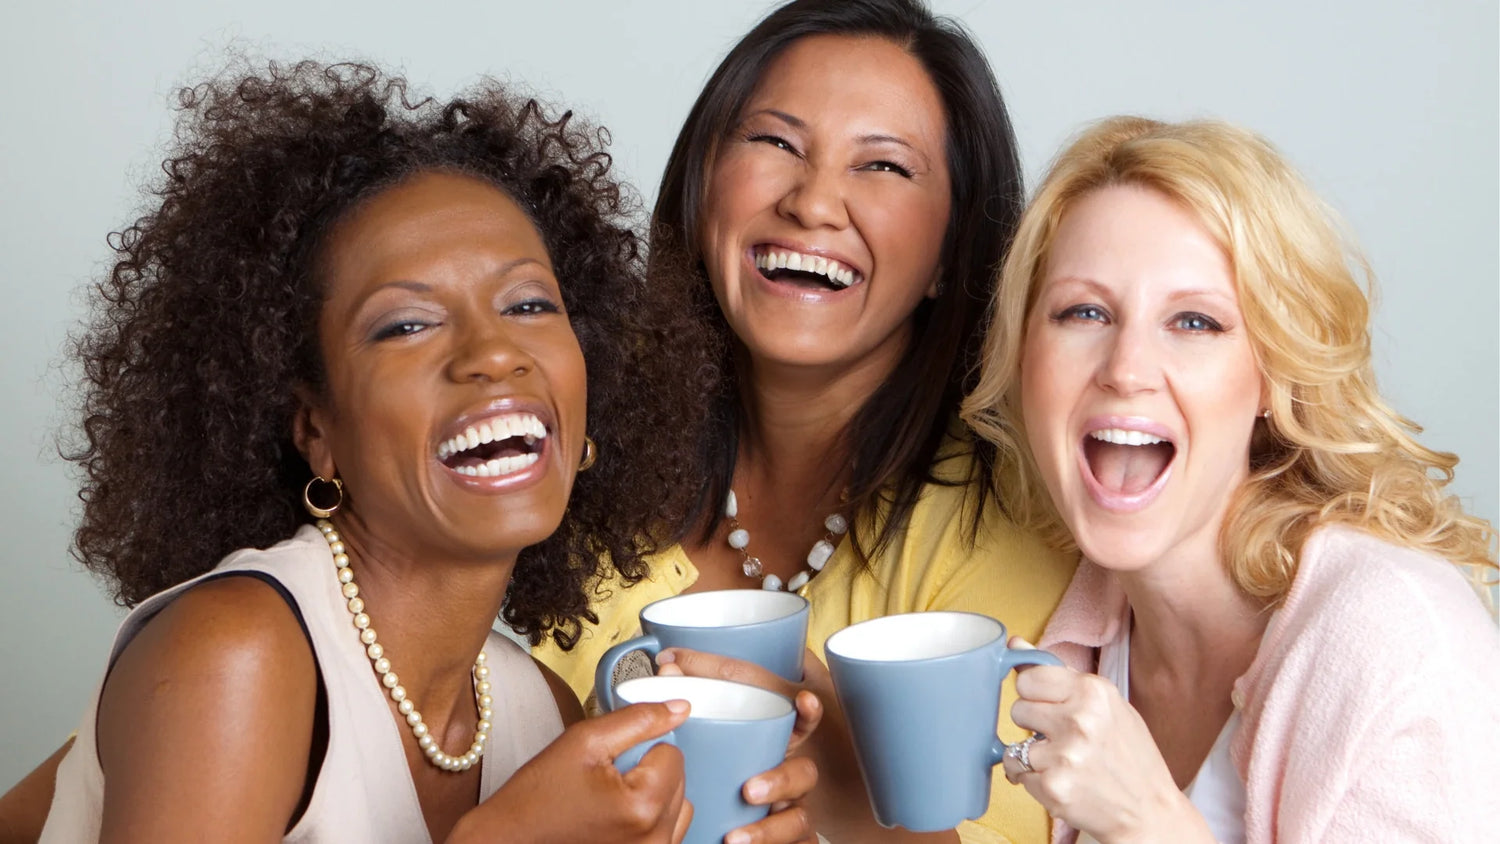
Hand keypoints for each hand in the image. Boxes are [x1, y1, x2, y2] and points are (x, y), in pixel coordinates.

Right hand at [449, 700, 692, 843]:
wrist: (510, 841)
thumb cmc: (537, 798)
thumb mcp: (584, 742)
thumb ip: (638, 719)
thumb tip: (680, 707)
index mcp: (643, 806)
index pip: (672, 752)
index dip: (639, 747)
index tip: (609, 760)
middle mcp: (656, 838)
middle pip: (678, 778)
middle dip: (647, 770)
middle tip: (604, 779)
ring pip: (678, 804)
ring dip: (653, 793)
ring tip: (610, 798)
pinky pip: (668, 829)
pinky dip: (650, 817)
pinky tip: (615, 816)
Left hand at [656, 648, 821, 842]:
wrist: (717, 827)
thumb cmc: (718, 775)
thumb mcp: (708, 741)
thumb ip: (694, 703)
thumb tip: (668, 667)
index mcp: (774, 748)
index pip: (799, 725)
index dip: (808, 712)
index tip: (804, 700)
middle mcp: (789, 778)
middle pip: (804, 772)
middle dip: (780, 780)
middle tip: (748, 789)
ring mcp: (792, 812)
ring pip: (800, 818)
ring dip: (771, 829)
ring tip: (736, 837)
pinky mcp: (792, 841)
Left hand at [1000, 637, 1208, 843]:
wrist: (1150, 811)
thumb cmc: (1130, 756)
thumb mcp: (1106, 705)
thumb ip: (1059, 675)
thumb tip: (1014, 645)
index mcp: (1094, 691)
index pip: (1028, 678)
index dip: (1035, 694)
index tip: (1049, 706)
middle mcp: (1079, 720)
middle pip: (1018, 709)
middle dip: (1033, 725)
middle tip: (1061, 739)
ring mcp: (1065, 756)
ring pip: (1014, 745)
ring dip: (1032, 757)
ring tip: (1063, 763)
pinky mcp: (1053, 788)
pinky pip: (1018, 774)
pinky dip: (1033, 780)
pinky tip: (1061, 781)